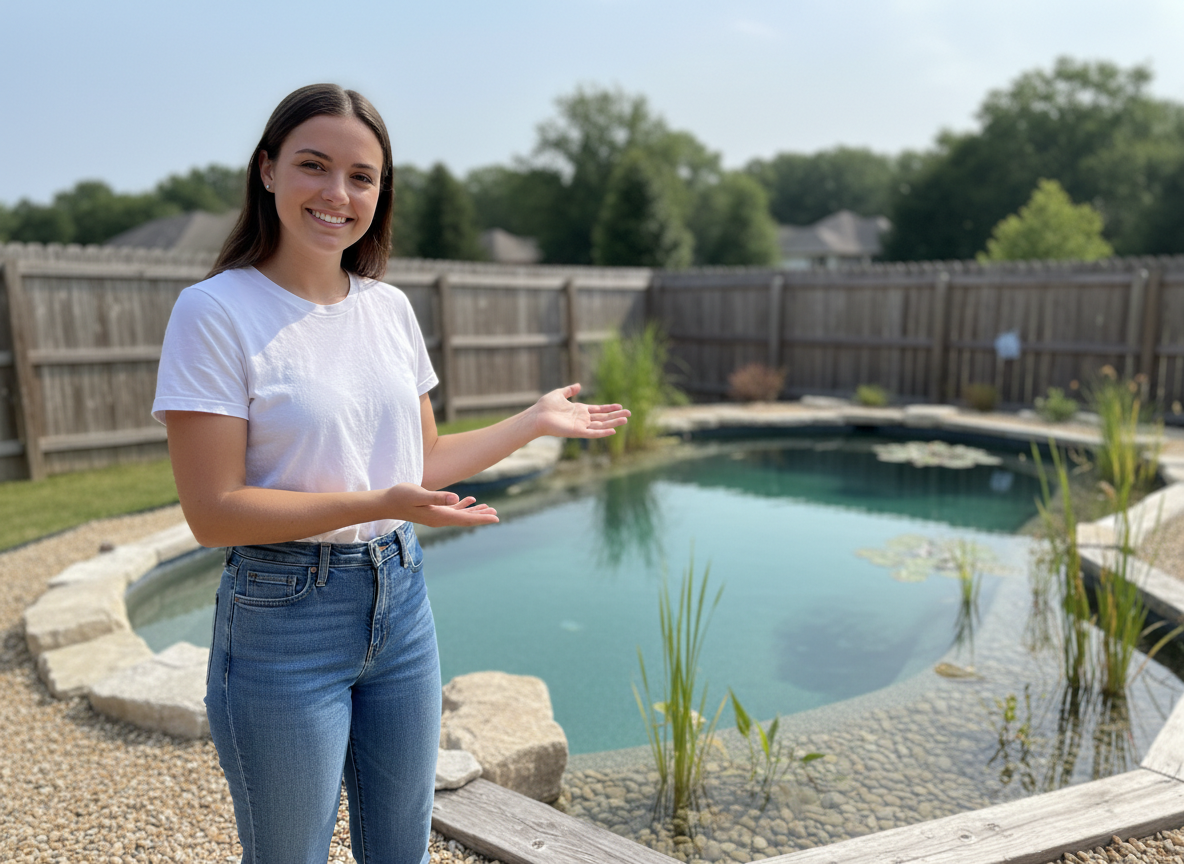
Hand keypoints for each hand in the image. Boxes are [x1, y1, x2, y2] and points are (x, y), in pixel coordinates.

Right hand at [382, 483, 498, 527]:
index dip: (482, 519)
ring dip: (474, 512)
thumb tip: (456, 498)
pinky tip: (469, 500)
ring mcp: (436, 515)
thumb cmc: (401, 496)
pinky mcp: (433, 510)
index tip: (496, 518)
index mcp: (439, 516)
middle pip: (465, 519)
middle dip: (481, 516)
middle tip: (496, 515)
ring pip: (460, 515)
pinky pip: (452, 510)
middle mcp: (440, 519)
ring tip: (489, 508)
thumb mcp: (419, 494)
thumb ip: (437, 497)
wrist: (386, 503)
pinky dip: (462, 506)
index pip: (465, 519)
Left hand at [530, 383, 629, 438]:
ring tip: (626, 419)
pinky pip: (593, 433)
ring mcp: (581, 426)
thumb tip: (578, 385)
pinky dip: (602, 432)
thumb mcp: (559, 394)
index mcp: (579, 410)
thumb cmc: (545, 406)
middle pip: (603, 417)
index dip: (609, 408)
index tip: (620, 406)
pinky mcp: (577, 432)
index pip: (598, 410)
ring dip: (613, 422)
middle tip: (629, 413)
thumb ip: (570, 390)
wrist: (537, 415)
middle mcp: (582, 419)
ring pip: (601, 425)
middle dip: (616, 415)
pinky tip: (613, 430)